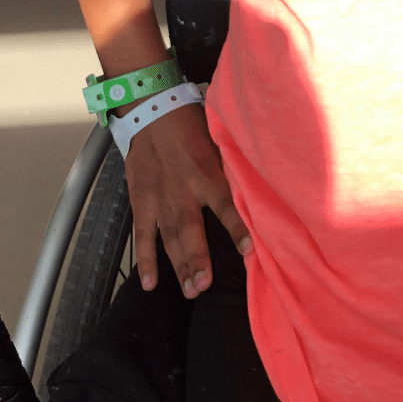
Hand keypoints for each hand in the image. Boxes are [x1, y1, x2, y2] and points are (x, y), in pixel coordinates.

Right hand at [124, 101, 252, 297]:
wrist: (151, 111)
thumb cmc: (190, 125)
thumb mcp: (217, 139)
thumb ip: (232, 165)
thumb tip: (261, 183)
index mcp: (206, 173)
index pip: (226, 204)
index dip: (238, 227)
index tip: (250, 250)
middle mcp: (183, 190)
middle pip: (191, 230)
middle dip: (197, 260)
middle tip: (204, 286)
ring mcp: (160, 198)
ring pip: (170, 238)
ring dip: (179, 265)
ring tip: (191, 290)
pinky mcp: (142, 201)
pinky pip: (143, 235)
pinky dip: (145, 259)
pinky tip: (149, 282)